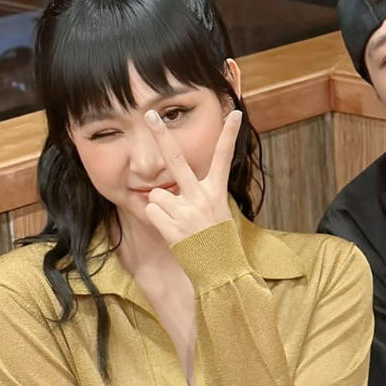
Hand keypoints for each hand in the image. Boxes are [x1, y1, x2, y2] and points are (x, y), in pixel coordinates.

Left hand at [143, 109, 240, 244]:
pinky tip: (173, 232)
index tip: (235, 113)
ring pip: (156, 194)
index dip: (229, 134)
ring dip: (162, 208)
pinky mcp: (172, 226)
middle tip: (149, 115)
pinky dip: (158, 221)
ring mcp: (186, 211)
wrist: (220, 272)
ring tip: (178, 223)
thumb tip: (166, 188)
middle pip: (176, 159)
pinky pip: (152, 212)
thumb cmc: (218, 243)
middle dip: (161, 135)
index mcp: (216, 192)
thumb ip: (196, 195)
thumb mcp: (217, 213)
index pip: (224, 157)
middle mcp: (201, 197)